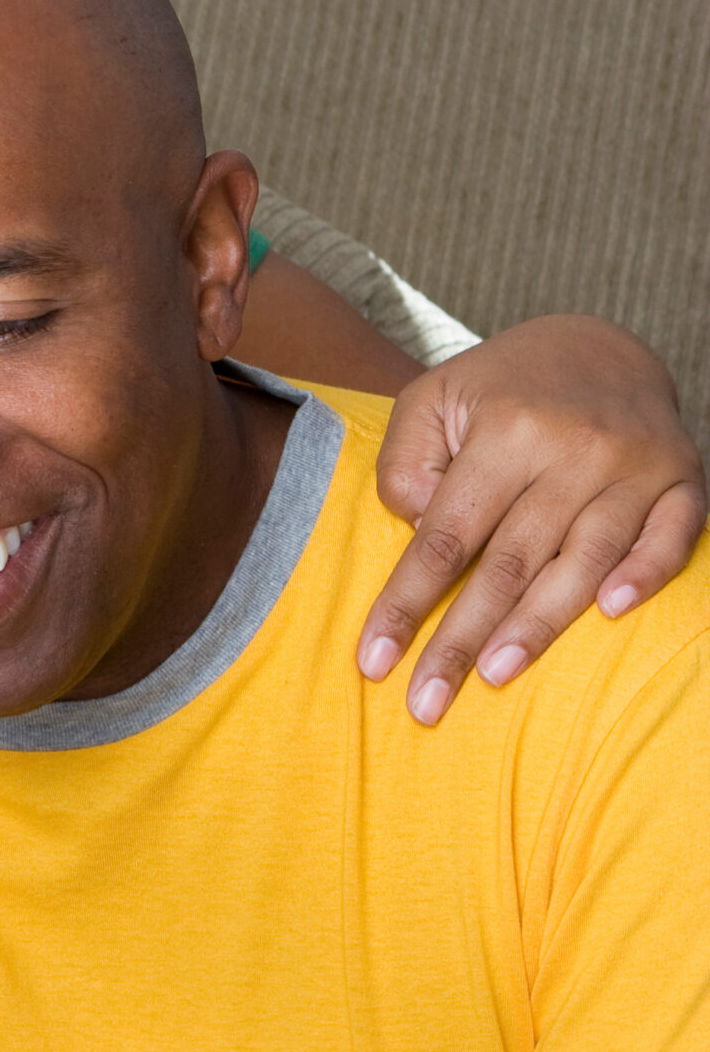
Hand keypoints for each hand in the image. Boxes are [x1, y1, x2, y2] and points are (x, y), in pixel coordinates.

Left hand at [363, 316, 704, 723]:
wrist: (598, 346)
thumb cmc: (498, 390)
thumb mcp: (430, 402)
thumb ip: (406, 465)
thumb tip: (419, 529)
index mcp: (508, 431)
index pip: (445, 538)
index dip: (406, 604)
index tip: (373, 663)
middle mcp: (577, 449)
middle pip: (510, 564)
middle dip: (461, 640)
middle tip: (425, 705)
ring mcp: (637, 465)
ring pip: (584, 562)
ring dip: (538, 627)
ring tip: (492, 677)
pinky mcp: (685, 477)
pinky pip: (673, 536)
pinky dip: (645, 574)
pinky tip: (610, 613)